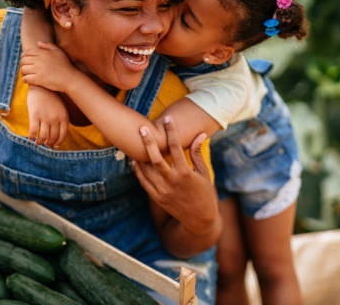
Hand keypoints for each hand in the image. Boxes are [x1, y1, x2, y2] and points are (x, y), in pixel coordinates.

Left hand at [20, 42, 78, 92]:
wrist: (71, 79)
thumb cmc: (66, 66)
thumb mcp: (59, 52)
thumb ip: (49, 46)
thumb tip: (38, 43)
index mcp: (43, 53)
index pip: (27, 52)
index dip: (23, 55)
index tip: (24, 59)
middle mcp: (40, 60)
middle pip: (23, 60)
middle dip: (22, 64)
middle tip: (25, 68)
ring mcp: (39, 70)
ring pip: (23, 69)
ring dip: (23, 72)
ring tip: (25, 74)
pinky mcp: (39, 79)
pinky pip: (26, 78)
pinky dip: (25, 79)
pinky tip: (27, 80)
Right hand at [26, 86, 68, 146]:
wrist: (41, 86)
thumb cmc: (51, 97)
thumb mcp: (61, 107)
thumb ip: (61, 119)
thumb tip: (58, 132)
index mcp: (63, 117)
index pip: (63, 134)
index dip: (58, 142)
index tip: (55, 145)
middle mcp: (55, 119)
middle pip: (52, 137)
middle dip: (48, 142)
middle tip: (45, 143)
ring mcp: (45, 117)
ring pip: (43, 136)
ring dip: (40, 142)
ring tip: (38, 142)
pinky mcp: (34, 115)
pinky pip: (33, 131)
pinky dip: (31, 136)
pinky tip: (30, 138)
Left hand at [132, 116, 219, 234]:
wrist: (200, 220)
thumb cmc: (205, 193)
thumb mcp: (204, 172)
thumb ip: (197, 153)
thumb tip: (200, 134)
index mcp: (186, 173)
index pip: (176, 148)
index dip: (172, 132)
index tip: (168, 119)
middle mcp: (172, 182)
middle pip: (156, 158)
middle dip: (149, 142)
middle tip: (142, 128)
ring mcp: (163, 191)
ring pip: (147, 170)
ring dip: (141, 155)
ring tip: (135, 141)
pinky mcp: (158, 198)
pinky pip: (144, 182)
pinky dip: (139, 171)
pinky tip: (135, 160)